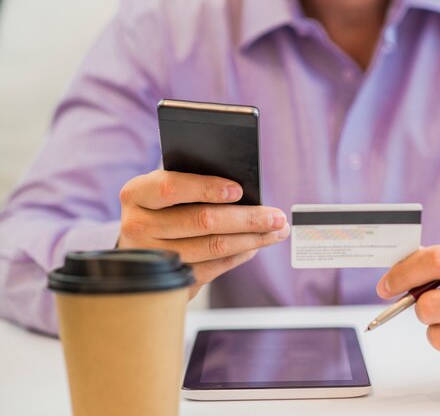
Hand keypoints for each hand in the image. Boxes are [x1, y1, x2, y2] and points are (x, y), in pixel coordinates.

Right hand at [118, 170, 289, 297]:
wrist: (138, 247)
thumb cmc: (161, 208)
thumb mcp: (167, 190)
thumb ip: (193, 185)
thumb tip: (243, 193)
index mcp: (136, 194)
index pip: (171, 188)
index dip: (206, 188)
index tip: (238, 190)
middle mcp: (138, 226)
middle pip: (201, 221)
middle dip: (247, 218)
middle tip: (277, 216)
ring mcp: (153, 257)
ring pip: (213, 247)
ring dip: (252, 240)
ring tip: (276, 231)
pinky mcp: (169, 280)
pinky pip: (213, 268)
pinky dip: (239, 255)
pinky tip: (255, 246)